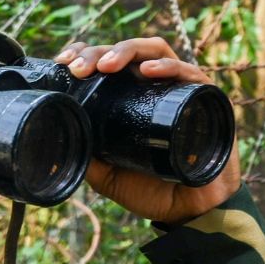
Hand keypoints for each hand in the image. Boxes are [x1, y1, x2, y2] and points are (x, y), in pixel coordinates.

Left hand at [54, 37, 240, 224]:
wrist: (189, 212)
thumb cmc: (152, 190)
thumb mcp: (106, 175)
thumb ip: (87, 156)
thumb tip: (59, 139)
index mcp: (130, 96)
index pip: (107, 62)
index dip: (85, 54)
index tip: (63, 61)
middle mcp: (154, 87)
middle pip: (126, 52)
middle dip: (99, 53)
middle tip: (79, 68)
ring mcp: (179, 89)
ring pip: (154, 52)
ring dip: (127, 51)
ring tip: (106, 66)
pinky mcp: (205, 98)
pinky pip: (189, 72)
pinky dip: (168, 66)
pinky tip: (148, 70)